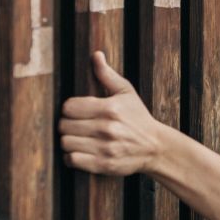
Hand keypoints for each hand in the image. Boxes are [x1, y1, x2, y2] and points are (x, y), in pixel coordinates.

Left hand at [59, 51, 162, 175]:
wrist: (156, 147)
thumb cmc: (138, 117)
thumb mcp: (126, 92)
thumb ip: (107, 75)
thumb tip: (96, 55)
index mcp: (109, 108)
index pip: (69, 107)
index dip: (69, 109)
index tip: (76, 111)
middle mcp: (106, 128)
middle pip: (64, 125)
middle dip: (66, 124)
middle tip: (74, 125)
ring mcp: (105, 148)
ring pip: (66, 143)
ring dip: (67, 141)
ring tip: (75, 138)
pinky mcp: (104, 165)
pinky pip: (72, 160)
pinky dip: (70, 157)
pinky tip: (78, 151)